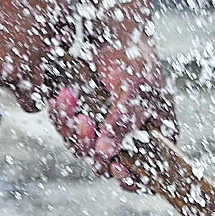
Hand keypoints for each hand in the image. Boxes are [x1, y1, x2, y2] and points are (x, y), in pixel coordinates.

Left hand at [49, 41, 174, 191]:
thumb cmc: (136, 60)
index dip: (130, 179)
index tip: (117, 166)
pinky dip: (62, 117)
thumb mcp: (133, 89)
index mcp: (155, 138)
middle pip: (106, 164)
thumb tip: (107, 151)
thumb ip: (122, 122)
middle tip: (84, 121)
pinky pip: (70, 132)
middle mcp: (131, 140)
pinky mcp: (88, 122)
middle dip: (90, 145)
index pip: (146, 175)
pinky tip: (59, 99)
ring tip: (68, 99)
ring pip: (84, 149)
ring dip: (71, 128)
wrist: (117, 36)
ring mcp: (108, 133)